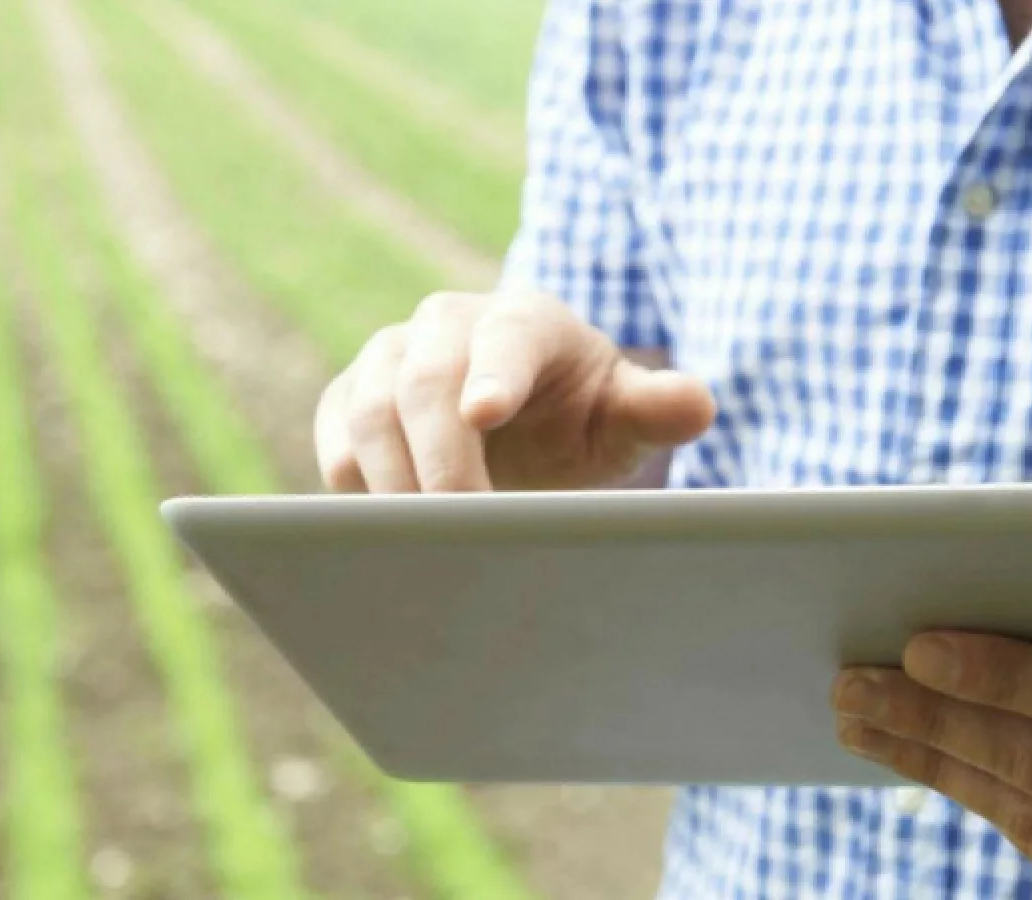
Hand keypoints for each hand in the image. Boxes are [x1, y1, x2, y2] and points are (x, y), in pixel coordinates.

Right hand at [314, 291, 713, 491]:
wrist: (523, 423)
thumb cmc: (579, 418)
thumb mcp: (623, 417)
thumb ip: (656, 408)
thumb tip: (698, 404)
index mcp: (523, 320)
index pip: (505, 339)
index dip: (493, 374)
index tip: (484, 414)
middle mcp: (447, 325)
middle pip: (423, 380)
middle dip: (439, 457)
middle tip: (461, 522)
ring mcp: (389, 356)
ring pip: (367, 409)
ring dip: (392, 479)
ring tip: (425, 539)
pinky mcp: (348, 397)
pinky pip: (334, 436)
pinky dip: (352, 484)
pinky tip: (386, 527)